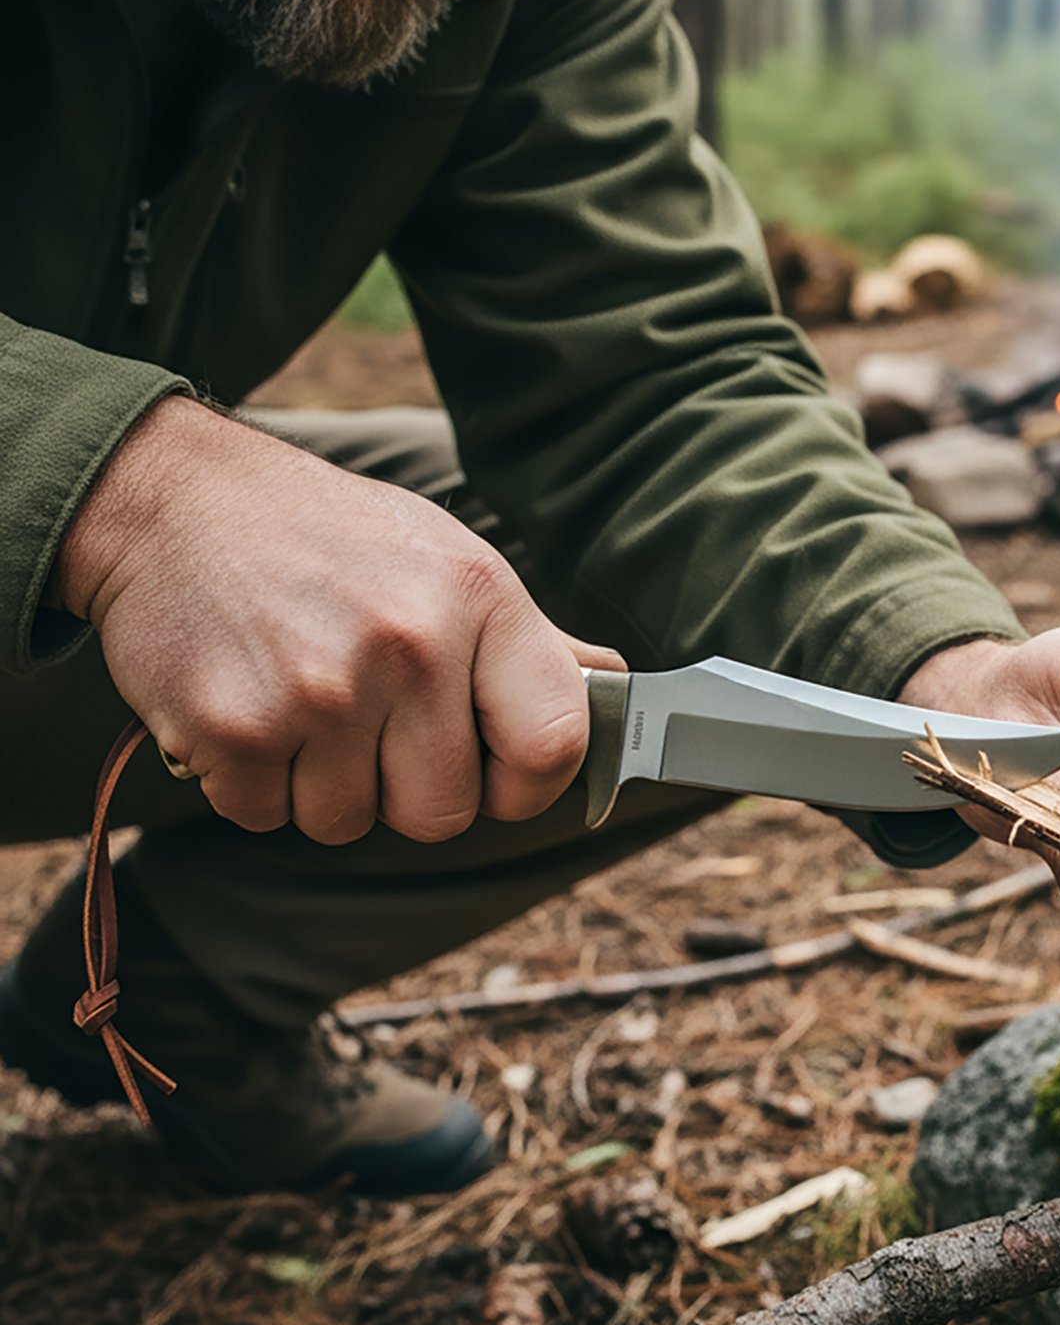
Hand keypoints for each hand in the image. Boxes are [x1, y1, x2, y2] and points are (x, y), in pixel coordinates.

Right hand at [53, 397, 623, 843]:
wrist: (180, 501)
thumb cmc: (335, 539)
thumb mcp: (452, 561)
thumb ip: (531, 643)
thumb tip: (614, 692)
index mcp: (479, 601)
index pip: (553, 746)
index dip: (529, 785)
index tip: (499, 777)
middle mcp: (409, 646)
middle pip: (443, 815)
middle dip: (408, 789)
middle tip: (374, 724)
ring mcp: (319, 691)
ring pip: (346, 823)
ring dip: (325, 784)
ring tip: (307, 699)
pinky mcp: (233, 727)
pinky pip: (266, 816)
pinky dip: (256, 782)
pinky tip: (255, 705)